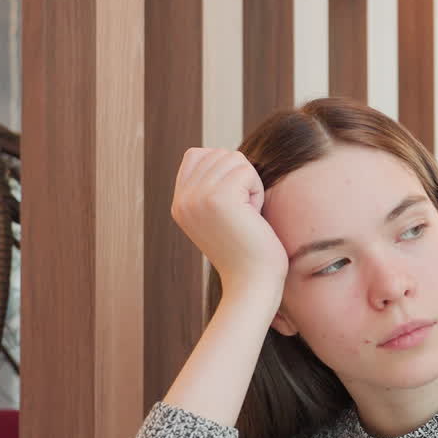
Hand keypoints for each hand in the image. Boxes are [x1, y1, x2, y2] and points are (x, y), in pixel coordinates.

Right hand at [171, 148, 287, 301]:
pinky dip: (258, 192)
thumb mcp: (221, 216)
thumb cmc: (247, 251)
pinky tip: (252, 217)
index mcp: (179, 203)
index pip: (197, 155)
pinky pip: (247, 171)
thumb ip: (213, 187)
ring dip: (250, 186)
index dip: (225, 172)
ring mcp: (197, 197)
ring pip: (234, 160)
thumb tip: (227, 156)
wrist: (252, 283)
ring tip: (246, 215)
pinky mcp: (218, 197)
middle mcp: (182, 199)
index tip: (232, 206)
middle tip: (242, 214)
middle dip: (241, 179)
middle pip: (219, 154)